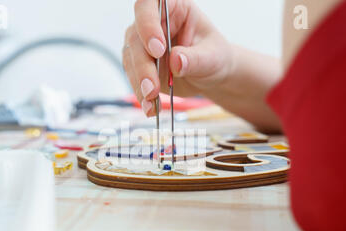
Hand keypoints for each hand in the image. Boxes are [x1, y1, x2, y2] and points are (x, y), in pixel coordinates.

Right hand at [123, 0, 231, 116]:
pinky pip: (133, 77)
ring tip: (152, 103)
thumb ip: (195, 58)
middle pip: (136, 37)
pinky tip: (150, 107)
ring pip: (131, 59)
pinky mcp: (138, 64)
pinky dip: (141, 94)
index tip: (157, 48)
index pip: (150, 5)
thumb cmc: (214, 57)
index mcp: (173, 7)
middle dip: (143, 66)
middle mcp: (153, 22)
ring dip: (139, 83)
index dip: (148, 24)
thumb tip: (176, 61)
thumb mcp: (213, 57)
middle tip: (152, 88)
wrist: (209, 75)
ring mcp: (142, 43)